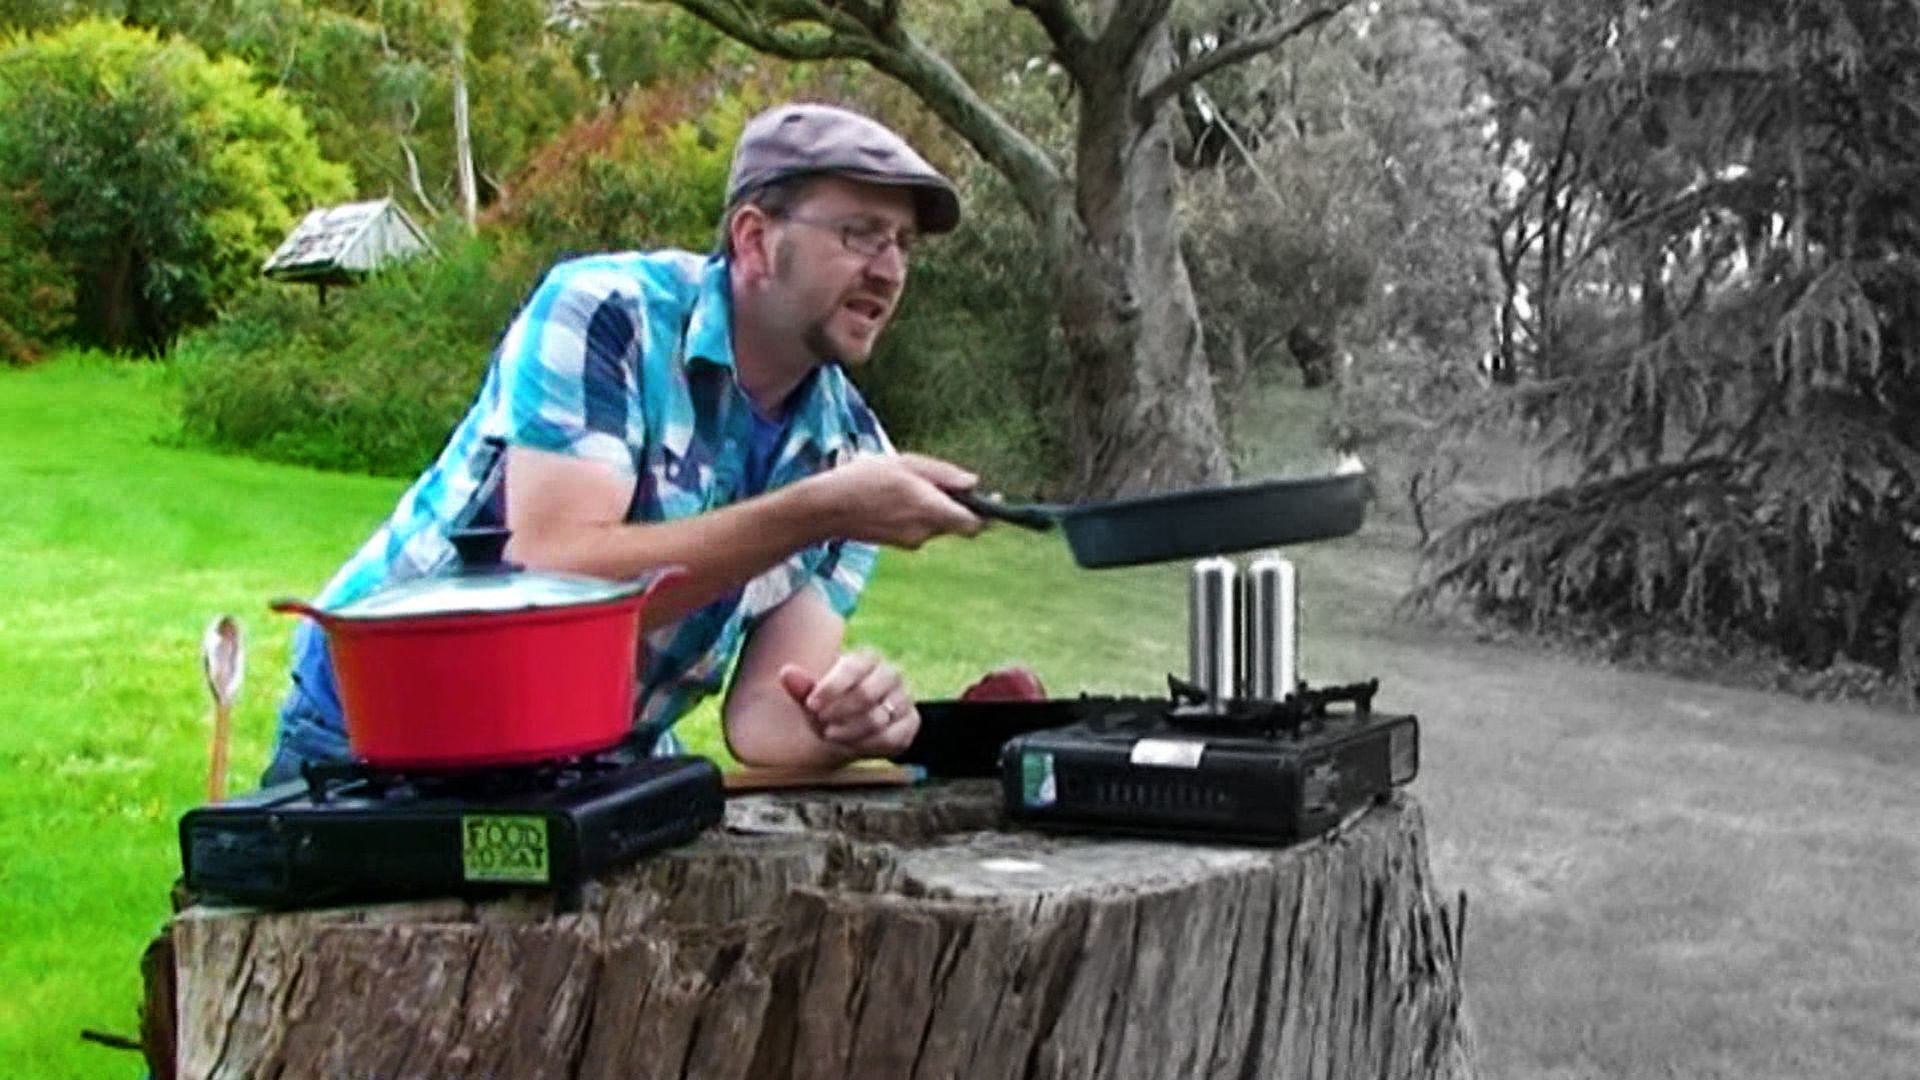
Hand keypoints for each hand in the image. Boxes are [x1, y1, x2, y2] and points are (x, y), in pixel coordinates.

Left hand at [776, 650, 918, 756]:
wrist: (857, 725)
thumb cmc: (834, 704)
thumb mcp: (815, 697)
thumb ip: (802, 686)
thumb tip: (786, 672)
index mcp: (867, 658)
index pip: (853, 667)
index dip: (831, 688)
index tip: (810, 705)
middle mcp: (890, 674)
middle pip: (867, 694)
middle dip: (839, 712)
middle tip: (821, 724)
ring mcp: (904, 698)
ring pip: (878, 718)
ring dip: (849, 731)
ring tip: (831, 735)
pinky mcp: (911, 722)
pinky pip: (891, 737)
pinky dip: (867, 745)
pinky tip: (851, 745)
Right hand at [809, 452, 986, 548]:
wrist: (825, 509)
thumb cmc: (863, 479)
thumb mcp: (906, 464)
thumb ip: (943, 474)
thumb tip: (974, 483)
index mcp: (930, 509)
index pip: (974, 523)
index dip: (988, 514)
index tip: (994, 500)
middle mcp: (925, 531)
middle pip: (957, 523)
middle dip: (956, 504)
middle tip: (941, 482)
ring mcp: (911, 541)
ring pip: (937, 524)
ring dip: (934, 507)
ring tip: (907, 485)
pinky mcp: (899, 543)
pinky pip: (920, 528)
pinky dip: (917, 514)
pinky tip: (894, 498)